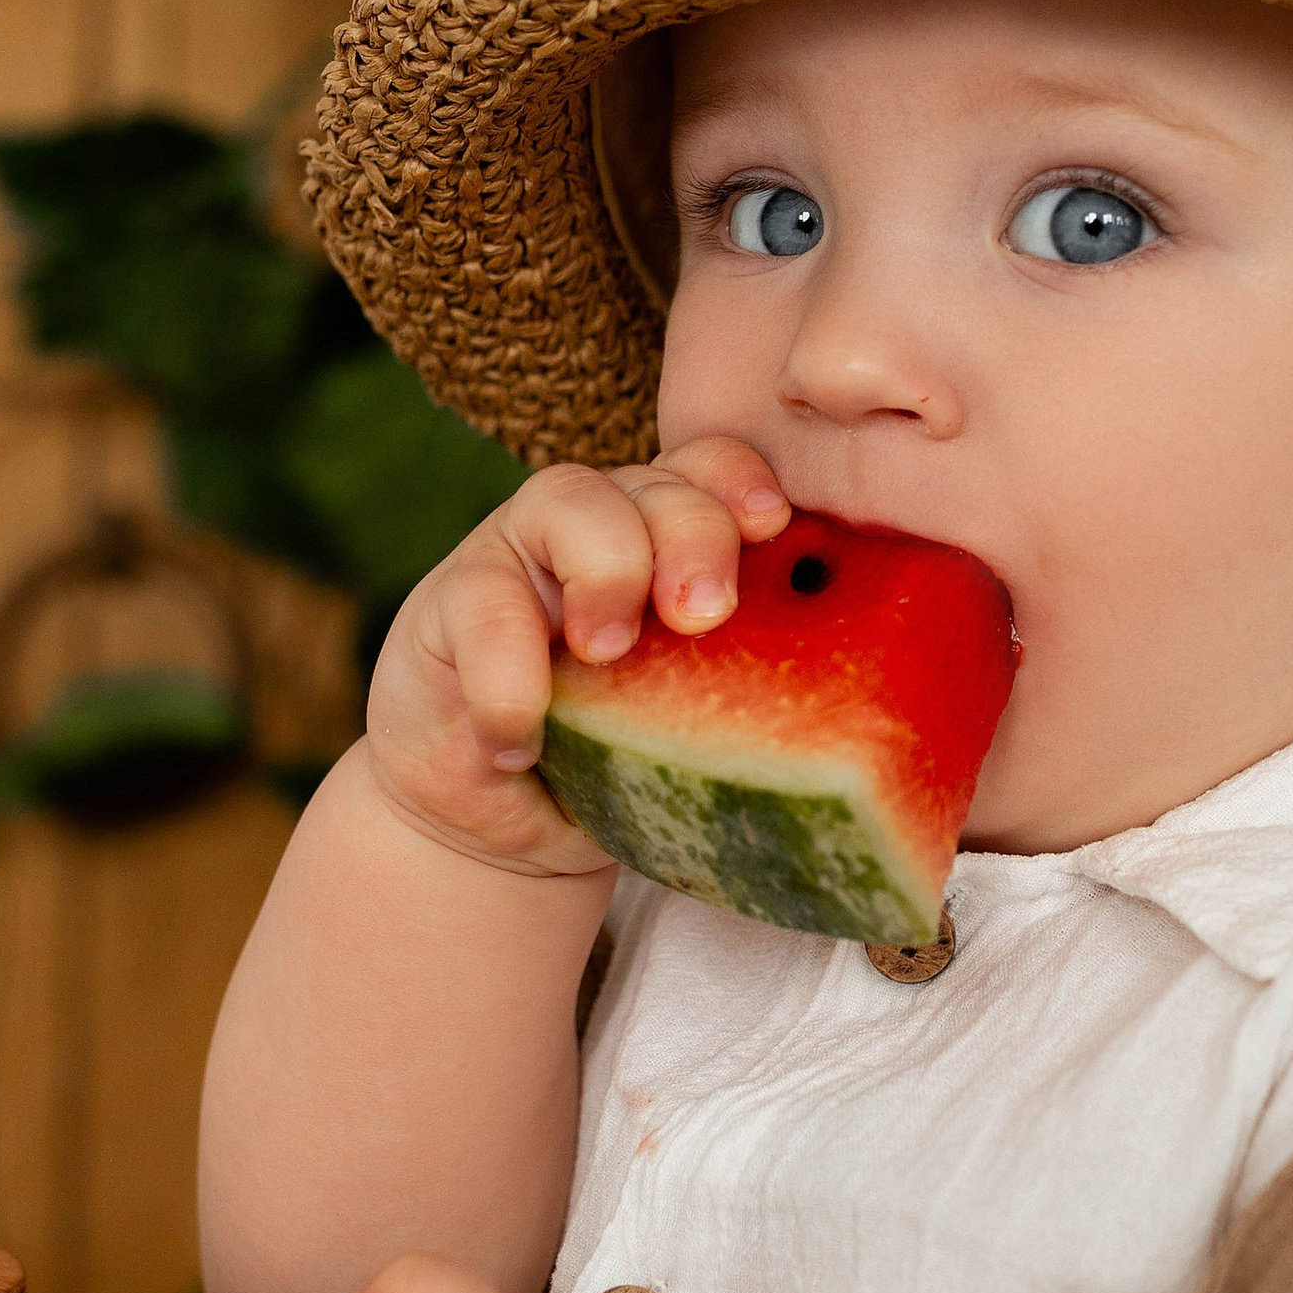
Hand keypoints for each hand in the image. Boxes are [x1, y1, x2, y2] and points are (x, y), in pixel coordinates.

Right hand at [361, 436, 795, 871]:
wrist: (498, 820)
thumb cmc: (618, 765)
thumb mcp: (688, 728)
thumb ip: (745, 693)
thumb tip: (846, 719)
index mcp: (670, 541)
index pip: (713, 472)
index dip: (743, 484)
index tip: (773, 530)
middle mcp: (599, 527)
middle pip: (655, 484)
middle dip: (692, 535)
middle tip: (702, 616)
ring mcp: (518, 555)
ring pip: (568, 501)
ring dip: (606, 567)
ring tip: (608, 651)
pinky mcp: (446, 604)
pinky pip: (483, 606)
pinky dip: (508, 673)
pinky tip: (522, 740)